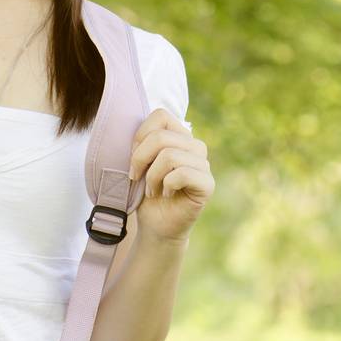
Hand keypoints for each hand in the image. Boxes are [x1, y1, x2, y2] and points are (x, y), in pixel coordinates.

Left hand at [127, 108, 213, 242]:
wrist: (156, 224)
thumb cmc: (146, 192)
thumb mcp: (140, 163)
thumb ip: (143, 143)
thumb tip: (138, 136)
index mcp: (180, 136)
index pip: (161, 115)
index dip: (140, 135)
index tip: (133, 159)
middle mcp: (195, 146)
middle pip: (161, 137)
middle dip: (140, 159)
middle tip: (136, 178)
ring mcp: (203, 165)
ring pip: (170, 156)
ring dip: (152, 176)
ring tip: (152, 190)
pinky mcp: (207, 184)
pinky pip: (182, 174)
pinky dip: (166, 186)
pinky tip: (165, 194)